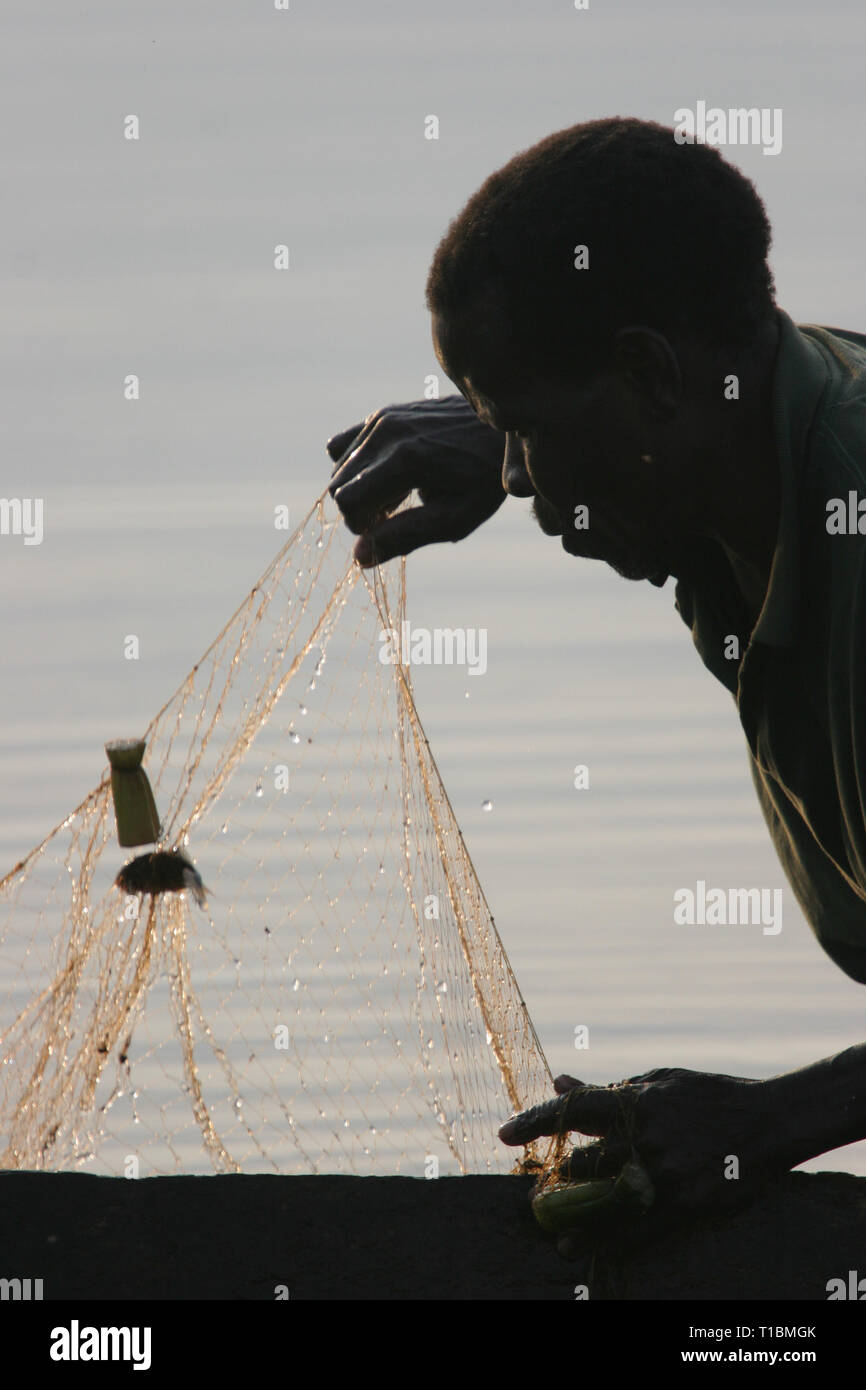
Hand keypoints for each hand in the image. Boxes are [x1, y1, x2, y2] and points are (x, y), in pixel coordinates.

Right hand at [326, 396, 506, 565]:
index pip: (347, 501)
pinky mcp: (383, 414)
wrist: (500, 430)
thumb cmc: (483, 480)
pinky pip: (343, 446)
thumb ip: (405, 536)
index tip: (388, 529)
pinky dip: (356, 466)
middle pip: (338, 485)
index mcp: (405, 460)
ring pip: (339, 468)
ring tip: (398, 495)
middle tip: (395, 515)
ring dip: (359, 489)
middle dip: (359, 510)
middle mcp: (386, 433)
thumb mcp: (454, 519)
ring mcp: (382, 419)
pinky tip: (385, 475)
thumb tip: (359, 557)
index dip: (361, 526)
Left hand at [501, 1067, 781, 1231]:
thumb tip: (560, 1082)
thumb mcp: (658, 1082)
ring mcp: (663, 1173)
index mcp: (635, 1101)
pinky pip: (635, 1229)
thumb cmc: (707, 1095)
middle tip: (538, 1189)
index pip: (572, 1111)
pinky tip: (574, 1245)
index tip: (503, 1134)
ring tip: (550, 1227)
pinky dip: (602, 1239)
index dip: (534, 1122)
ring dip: (572, 1213)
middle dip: (559, 1176)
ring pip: (602, 1198)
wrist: (768, 1120)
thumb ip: (608, 1088)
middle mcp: (643, 1137)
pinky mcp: (683, 1203)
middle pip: (583, 1162)